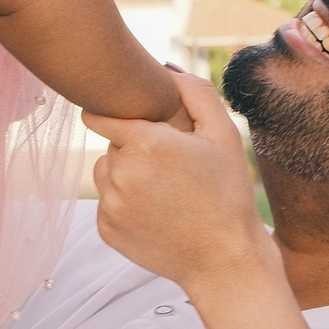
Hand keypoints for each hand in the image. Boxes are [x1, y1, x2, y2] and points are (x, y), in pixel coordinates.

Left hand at [87, 71, 276, 292]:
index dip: (116, 113)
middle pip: (110, 145)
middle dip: (133, 148)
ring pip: (105, 173)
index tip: (131, 119)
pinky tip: (159, 212)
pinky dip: (126, 204)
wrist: (224, 260)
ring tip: (166, 190)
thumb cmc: (228, 193)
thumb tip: (163, 67)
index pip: (99, 113)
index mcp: (145, 143)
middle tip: (170, 165)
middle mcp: (119, 172)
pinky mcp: (106, 230)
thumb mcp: (223, 134)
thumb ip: (194, 92)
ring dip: (126, 174)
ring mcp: (109, 204)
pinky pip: (108, 203)